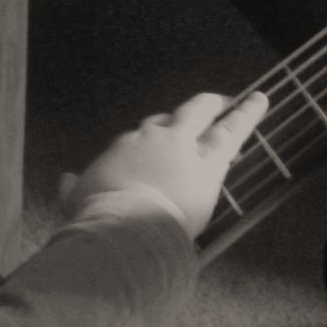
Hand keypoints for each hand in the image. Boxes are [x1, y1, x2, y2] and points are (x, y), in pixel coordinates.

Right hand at [60, 90, 270, 240]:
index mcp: (125, 148)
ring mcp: (183, 147)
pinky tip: (260, 101)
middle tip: (211, 104)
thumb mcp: (77, 201)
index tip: (164, 140)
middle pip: (178, 116)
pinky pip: (232, 131)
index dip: (158, 136)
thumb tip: (65, 180)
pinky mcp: (209, 163)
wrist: (122, 228)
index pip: (145, 135)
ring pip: (208, 116)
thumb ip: (73, 189)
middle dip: (197, 109)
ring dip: (228, 107)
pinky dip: (247, 114)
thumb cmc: (96, 218)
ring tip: (251, 98)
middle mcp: (154, 139)